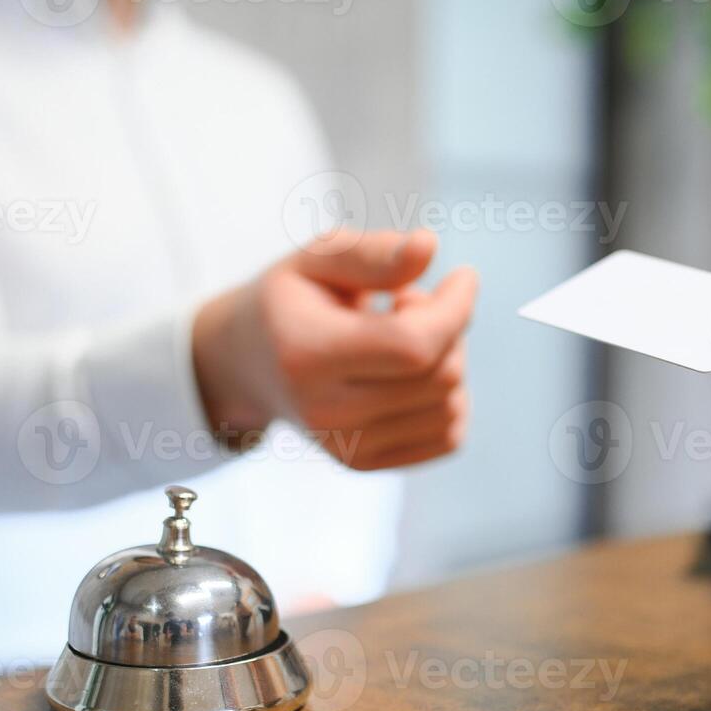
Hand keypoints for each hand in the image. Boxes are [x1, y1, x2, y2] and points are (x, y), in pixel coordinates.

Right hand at [192, 229, 477, 470]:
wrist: (246, 363)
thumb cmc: (291, 299)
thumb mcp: (318, 258)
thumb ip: (373, 253)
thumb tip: (429, 246)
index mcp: (307, 354)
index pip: (412, 345)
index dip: (454, 308)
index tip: (463, 276)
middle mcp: (326, 413)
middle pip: (441, 376)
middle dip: (448, 328)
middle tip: (408, 304)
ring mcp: (346, 447)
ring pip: (452, 407)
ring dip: (449, 361)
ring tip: (402, 338)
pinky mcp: (365, 463)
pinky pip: (448, 437)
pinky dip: (449, 400)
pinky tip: (413, 374)